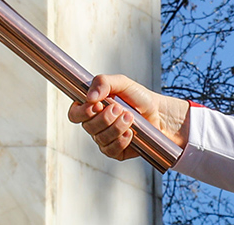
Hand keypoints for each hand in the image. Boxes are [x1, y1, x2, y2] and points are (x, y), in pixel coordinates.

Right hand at [67, 74, 190, 161]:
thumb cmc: (138, 97)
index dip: (83, 112)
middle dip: (106, 118)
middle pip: (88, 127)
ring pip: (100, 138)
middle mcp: (94, 124)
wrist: (159, 114)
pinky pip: (111, 151)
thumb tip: (89, 97)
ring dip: (117, 127)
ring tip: (130, 117)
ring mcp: (104, 139)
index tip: (98, 105)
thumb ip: (102, 82)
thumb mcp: (121, 83)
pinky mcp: (116, 151)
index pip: (74, 114)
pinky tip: (130, 133)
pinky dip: (121, 141)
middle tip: (120, 108)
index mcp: (90, 107)